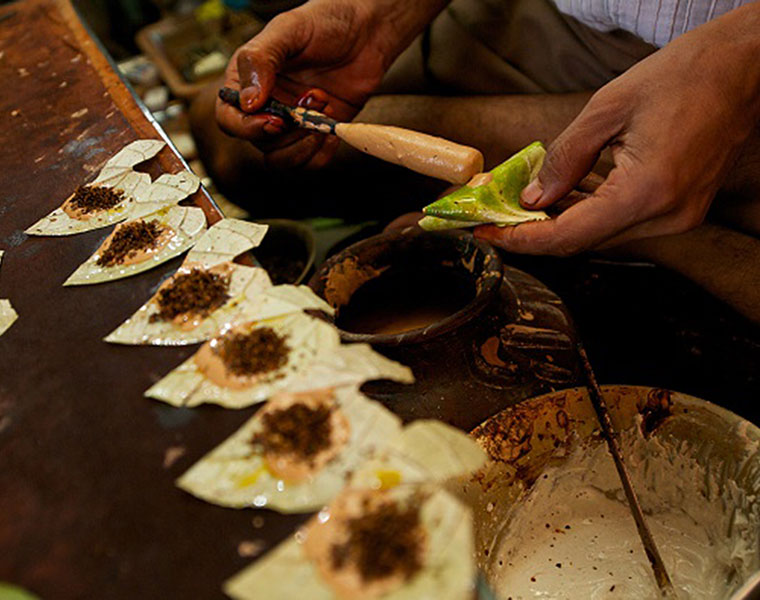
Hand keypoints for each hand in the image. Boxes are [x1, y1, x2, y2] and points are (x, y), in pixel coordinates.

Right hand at [216, 0, 444, 169]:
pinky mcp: (317, 134)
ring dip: (303, 145)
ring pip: (282, 159)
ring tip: (324, 112)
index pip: (229, 118)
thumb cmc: (325, 21)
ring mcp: (292, 124)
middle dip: (287, 133)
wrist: (367, 31)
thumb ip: (261, 60)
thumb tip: (248, 102)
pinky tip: (332, 129)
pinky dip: (321, 153)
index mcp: (247, 81)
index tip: (275, 120)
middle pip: (258, 143)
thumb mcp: (288, 30)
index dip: (247, 127)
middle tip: (311, 104)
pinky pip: (310, 162)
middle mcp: (266, 107)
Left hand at [475, 3, 759, 255]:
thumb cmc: (685, 75)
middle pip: (582, 242)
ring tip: (520, 207)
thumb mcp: (608, 109)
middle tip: (495, 219)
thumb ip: (564, 159)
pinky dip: (588, 214)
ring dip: (559, 224)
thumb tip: (532, 199)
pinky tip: (563, 198)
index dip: (521, 240)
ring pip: (601, 235)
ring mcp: (678, 217)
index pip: (568, 236)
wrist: (746, 67)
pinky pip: (622, 222)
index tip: (485, 234)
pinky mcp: (681, 209)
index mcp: (647, 192)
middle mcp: (666, 216)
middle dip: (534, 234)